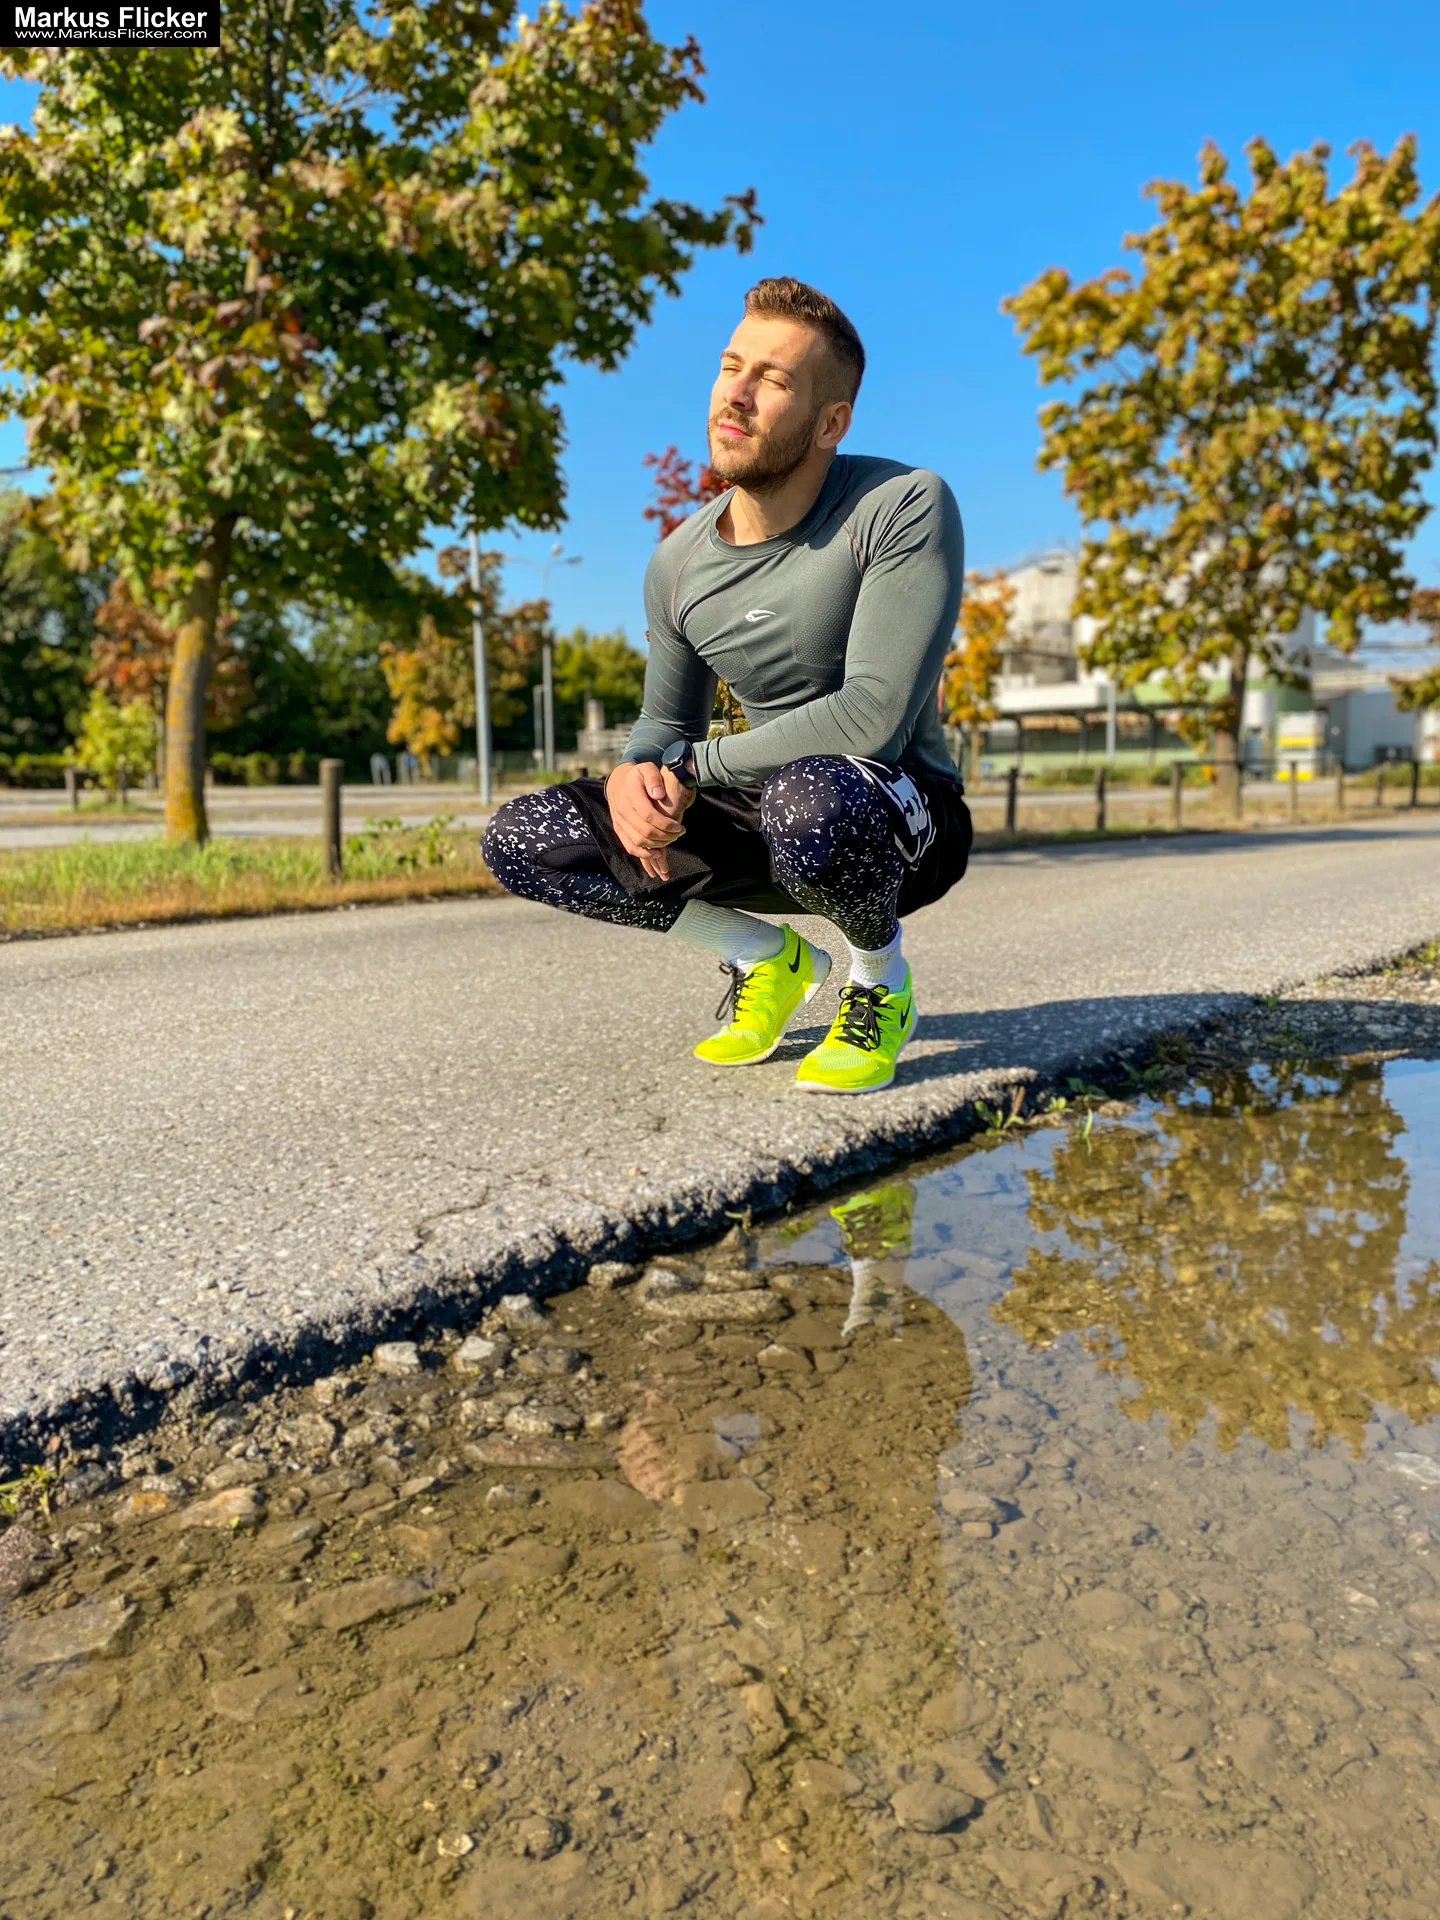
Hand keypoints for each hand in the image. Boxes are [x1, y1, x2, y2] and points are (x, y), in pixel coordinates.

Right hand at [606, 760, 689, 880]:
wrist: (618, 782)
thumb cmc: (639, 776)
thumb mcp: (647, 769)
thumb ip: (654, 779)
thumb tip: (658, 795)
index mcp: (630, 794)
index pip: (649, 815)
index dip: (666, 824)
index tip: (680, 827)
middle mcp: (622, 809)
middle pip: (645, 831)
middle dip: (665, 836)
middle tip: (679, 834)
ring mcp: (619, 821)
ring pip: (638, 841)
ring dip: (657, 845)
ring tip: (671, 840)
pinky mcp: (618, 829)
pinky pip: (629, 846)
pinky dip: (644, 853)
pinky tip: (657, 853)